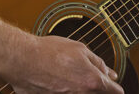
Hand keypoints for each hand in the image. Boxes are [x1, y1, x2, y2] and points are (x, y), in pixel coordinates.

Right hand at [3, 34, 123, 93]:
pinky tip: (58, 81)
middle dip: (97, 87)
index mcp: (92, 81)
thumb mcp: (79, 49)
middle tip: (87, 77)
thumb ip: (98, 62)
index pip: (115, 92)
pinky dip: (65, 90)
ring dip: (80, 88)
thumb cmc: (48, 52)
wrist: (22, 60)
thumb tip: (110, 73)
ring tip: (68, 76)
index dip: (115, 87)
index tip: (114, 85)